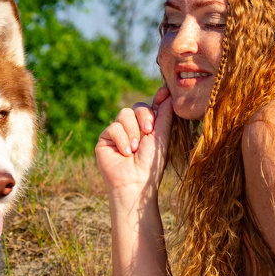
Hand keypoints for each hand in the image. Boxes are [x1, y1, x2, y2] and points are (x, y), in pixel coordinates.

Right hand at [95, 87, 172, 201]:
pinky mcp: (105, 139)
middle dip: (144, 116)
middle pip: (137, 106)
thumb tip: (169, 95)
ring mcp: (118, 132)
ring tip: (135, 149)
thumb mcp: (161, 137)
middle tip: (149, 131)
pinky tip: (125, 153)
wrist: (135, 183)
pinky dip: (121, 139)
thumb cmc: (151, 164)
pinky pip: (113, 127)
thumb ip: (164, 115)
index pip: (152, 106)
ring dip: (132, 131)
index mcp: (149, 127)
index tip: (164, 92)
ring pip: (124, 114)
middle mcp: (133, 128)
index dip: (158, 98)